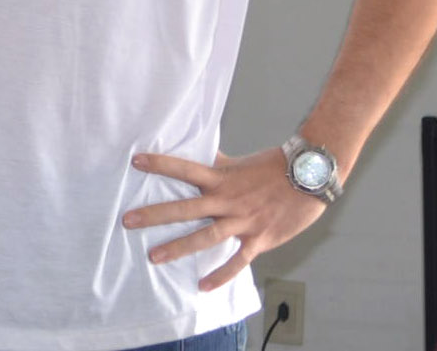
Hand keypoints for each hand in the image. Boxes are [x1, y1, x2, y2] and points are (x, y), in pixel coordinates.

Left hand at [124, 147, 327, 290]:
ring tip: (154, 257)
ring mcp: (242, 222)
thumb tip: (199, 152)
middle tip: (128, 221)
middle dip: (155, 215)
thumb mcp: (240, 163)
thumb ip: (217, 163)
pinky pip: (237, 261)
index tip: (135, 161)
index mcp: (221, 178)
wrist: (308, 178)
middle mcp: (227, 200)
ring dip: (178, 248)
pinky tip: (203, 286)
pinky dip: (221, 274)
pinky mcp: (259, 239)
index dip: (161, 164)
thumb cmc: (273, 167)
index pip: (185, 169)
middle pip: (186, 208)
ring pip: (205, 237)